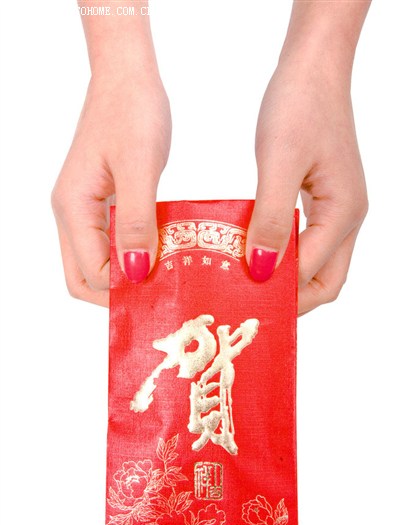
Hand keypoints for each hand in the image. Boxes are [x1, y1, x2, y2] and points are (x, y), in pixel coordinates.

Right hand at [51, 72, 170, 305]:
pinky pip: (110, 241)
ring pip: (96, 262)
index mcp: (74, 208)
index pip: (91, 275)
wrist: (128, 75)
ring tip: (163, 277)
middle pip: (84, 278)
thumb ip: (136, 224)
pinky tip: (159, 252)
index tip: (163, 291)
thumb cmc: (132, 112)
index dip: (124, 290)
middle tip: (159, 294)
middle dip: (118, 293)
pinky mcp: (101, 202)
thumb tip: (134, 275)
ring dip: (126, 275)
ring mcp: (84, 209)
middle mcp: (72, 214)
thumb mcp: (140, 169)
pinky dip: (131, 254)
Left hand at [246, 57, 367, 314]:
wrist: (313, 69)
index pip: (314, 276)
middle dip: (291, 299)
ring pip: (316, 265)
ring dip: (285, 279)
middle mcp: (346, 220)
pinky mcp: (321, 201)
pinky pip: (306, 242)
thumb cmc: (299, 107)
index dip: (280, 294)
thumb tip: (262, 272)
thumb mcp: (278, 164)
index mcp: (343, 215)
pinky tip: (254, 253)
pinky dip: (283, 255)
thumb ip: (271, 221)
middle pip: (325, 282)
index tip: (241, 303)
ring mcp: (336, 211)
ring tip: (246, 285)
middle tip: (248, 304)